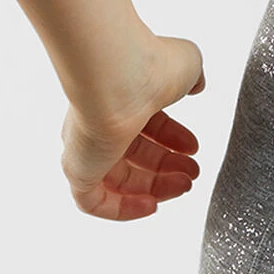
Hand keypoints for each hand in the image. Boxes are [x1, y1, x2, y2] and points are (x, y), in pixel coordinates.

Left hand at [60, 32, 205, 221]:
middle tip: (193, 173)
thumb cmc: (150, 64)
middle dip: (167, 166)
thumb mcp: (187, 66)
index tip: (194, 148)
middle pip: (134, 156)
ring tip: (184, 186)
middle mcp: (99, 122)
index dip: (172, 139)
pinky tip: (151, 206)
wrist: (118, 74)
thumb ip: (193, 77)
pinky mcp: (77, 171)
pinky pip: (95, 202)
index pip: (145, 126)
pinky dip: (123, 209)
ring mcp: (86, 148)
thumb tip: (196, 85)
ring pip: (119, 180)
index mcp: (121, 97)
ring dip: (155, 187)